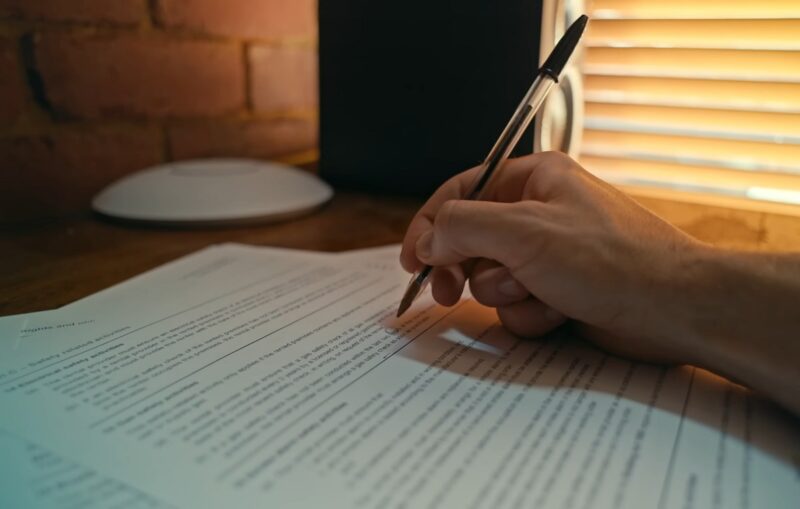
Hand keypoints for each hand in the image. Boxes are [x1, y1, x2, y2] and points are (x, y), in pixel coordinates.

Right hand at [400, 152, 710, 364]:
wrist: (672, 308)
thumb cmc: (611, 259)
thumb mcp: (524, 231)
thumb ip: (463, 227)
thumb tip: (428, 238)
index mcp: (534, 180)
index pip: (462, 192)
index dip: (430, 224)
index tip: (411, 259)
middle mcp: (539, 214)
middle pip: (471, 240)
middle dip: (464, 269)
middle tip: (447, 292)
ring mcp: (549, 256)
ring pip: (491, 280)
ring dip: (506, 295)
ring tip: (537, 294)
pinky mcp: (558, 292)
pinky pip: (517, 306)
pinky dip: (529, 314)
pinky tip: (558, 313)